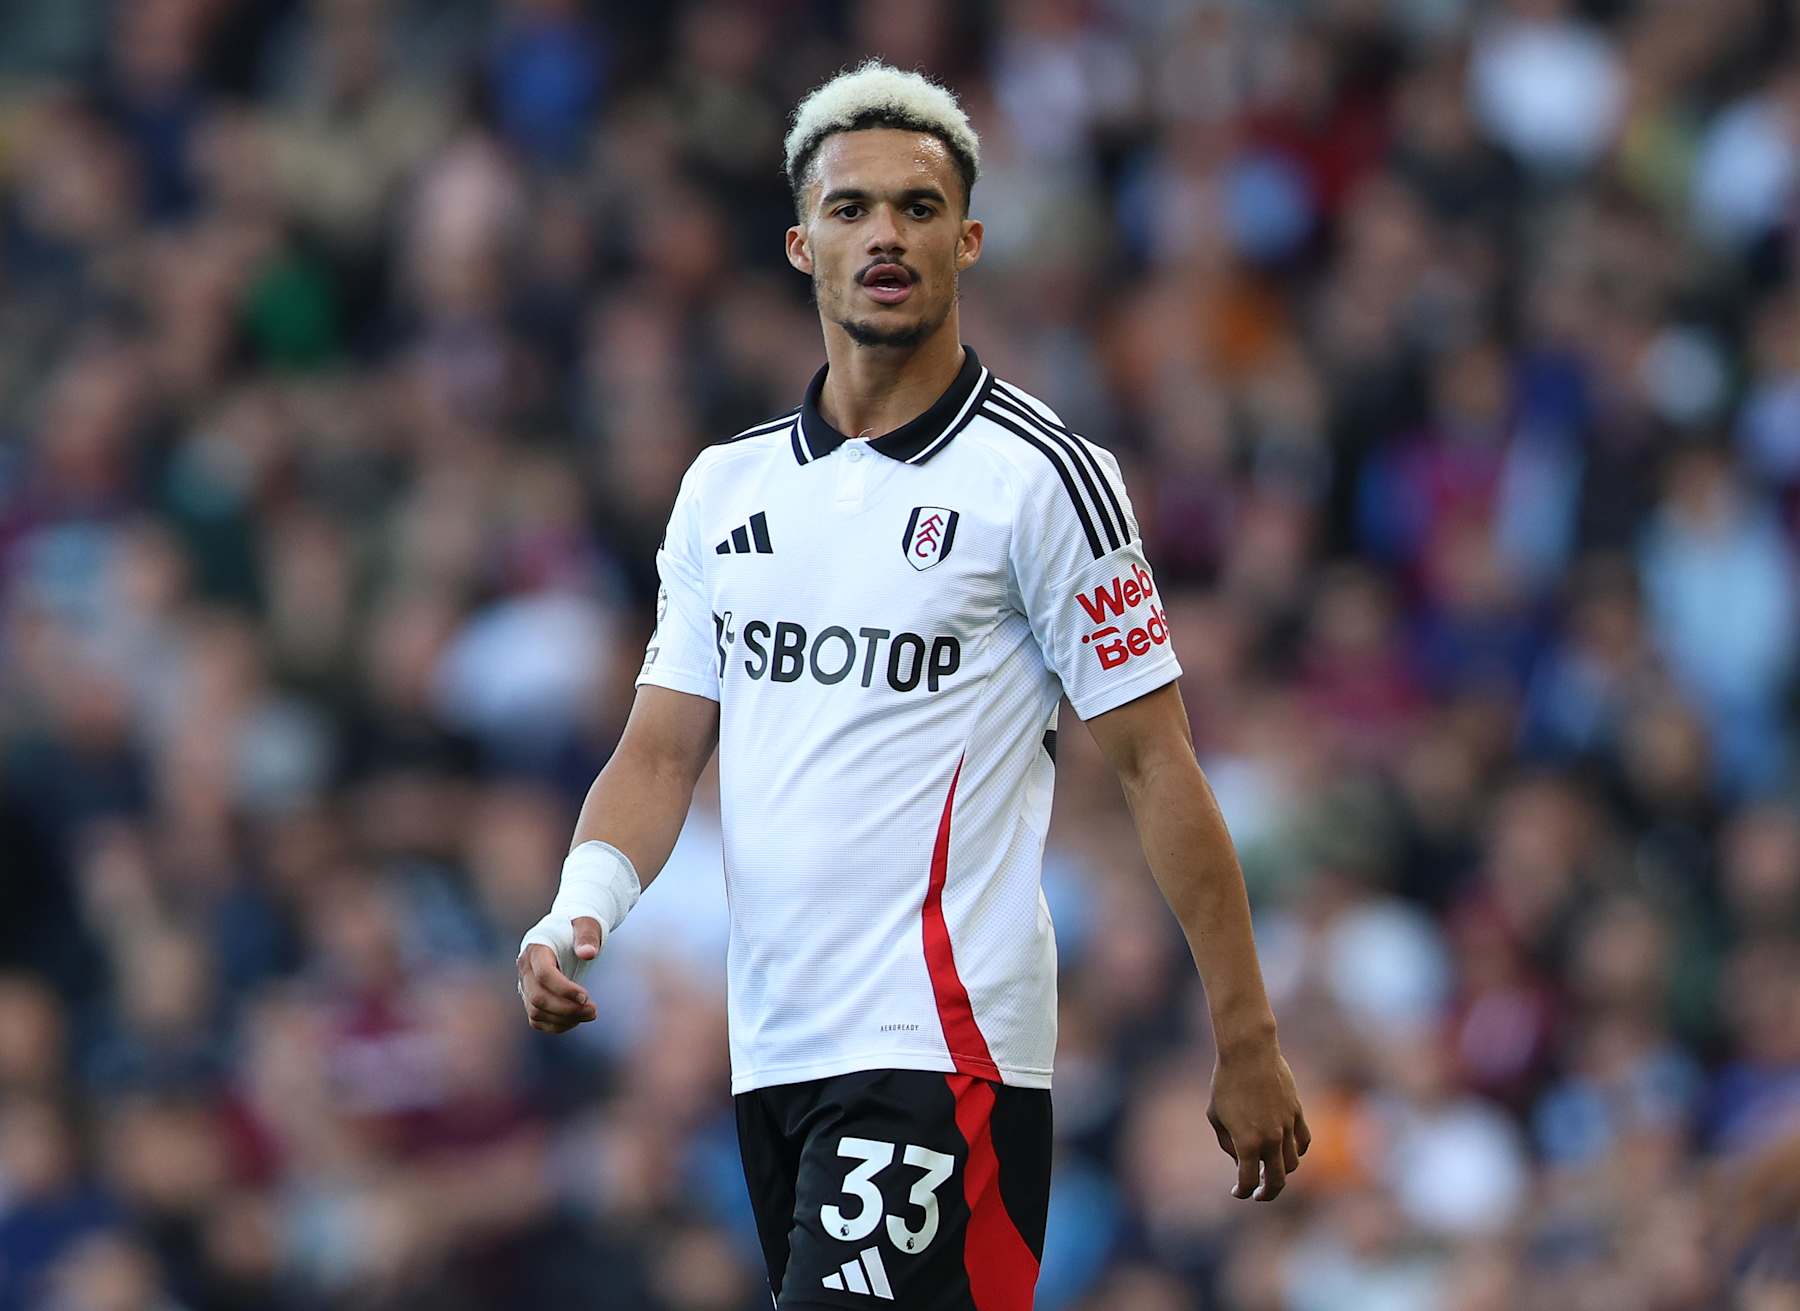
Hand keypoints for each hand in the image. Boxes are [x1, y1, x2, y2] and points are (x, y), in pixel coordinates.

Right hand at [516, 915, 601, 1032]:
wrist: (566, 931)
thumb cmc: (578, 926)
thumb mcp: (587, 924)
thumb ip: (587, 936)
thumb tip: (588, 954)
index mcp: (536, 949)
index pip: (544, 975)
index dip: (564, 989)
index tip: (586, 996)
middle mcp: (525, 969)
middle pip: (538, 998)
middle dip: (566, 1009)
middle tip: (594, 1010)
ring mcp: (525, 985)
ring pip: (536, 1012)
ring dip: (564, 1019)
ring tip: (590, 1013)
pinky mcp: (529, 997)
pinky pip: (537, 1020)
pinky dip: (557, 1025)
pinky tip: (577, 1019)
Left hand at [1208, 1041, 1309, 1200]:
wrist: (1249, 1053)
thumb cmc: (1225, 1083)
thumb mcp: (1216, 1116)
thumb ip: (1228, 1144)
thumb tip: (1241, 1159)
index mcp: (1248, 1142)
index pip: (1249, 1181)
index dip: (1242, 1192)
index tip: (1237, 1192)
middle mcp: (1271, 1139)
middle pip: (1277, 1181)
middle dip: (1268, 1193)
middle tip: (1259, 1195)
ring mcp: (1287, 1126)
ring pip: (1292, 1163)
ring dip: (1282, 1172)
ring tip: (1270, 1171)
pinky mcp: (1297, 1112)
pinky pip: (1303, 1141)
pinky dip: (1297, 1151)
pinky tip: (1286, 1151)